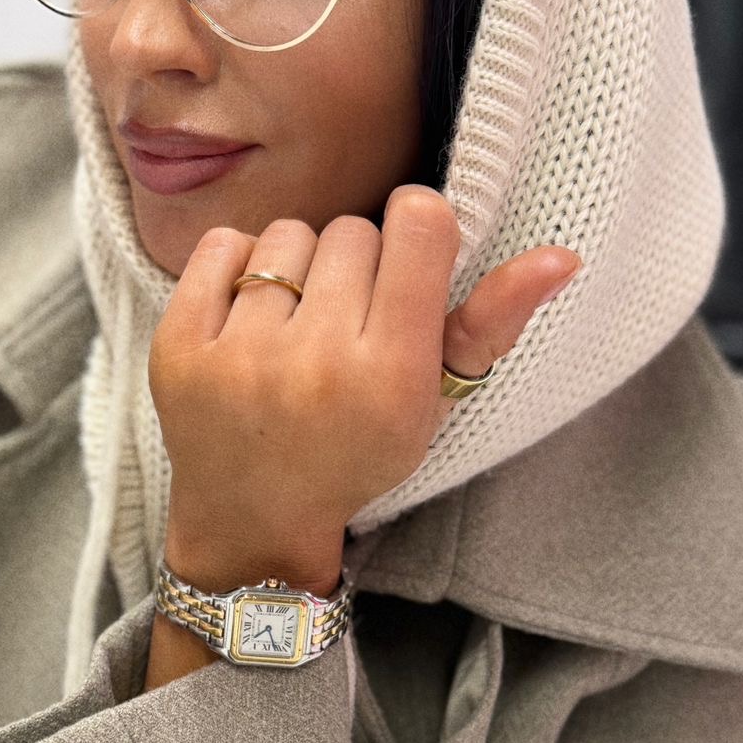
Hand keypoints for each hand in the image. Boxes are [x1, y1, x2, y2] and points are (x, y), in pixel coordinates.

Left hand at [150, 186, 579, 592]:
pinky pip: (223, 244)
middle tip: (347, 321)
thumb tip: (562, 256)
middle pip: (354, 229)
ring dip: (298, 266)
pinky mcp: (179, 348)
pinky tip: (249, 316)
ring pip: (290, 234)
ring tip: (297, 323)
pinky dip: (238, 267)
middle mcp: (317, 365)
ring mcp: (240, 357)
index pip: (418, 225)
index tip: (409, 257)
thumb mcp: (434, 400)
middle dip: (356, 264)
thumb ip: (492, 323)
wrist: (252, 516)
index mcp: (392, 377)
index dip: (418, 227)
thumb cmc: (356, 449)